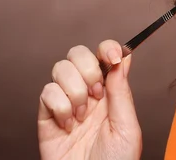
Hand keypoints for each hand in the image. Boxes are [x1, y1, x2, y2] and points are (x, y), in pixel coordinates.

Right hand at [38, 40, 141, 159]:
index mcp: (111, 92)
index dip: (108, 48)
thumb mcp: (127, 127)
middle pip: (78, 54)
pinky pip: (47, 92)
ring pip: (61, 69)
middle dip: (88, 68)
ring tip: (83, 115)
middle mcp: (89, 93)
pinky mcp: (47, 117)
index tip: (113, 56)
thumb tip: (123, 59)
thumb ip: (122, 92)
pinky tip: (68, 125)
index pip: (106, 55)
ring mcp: (67, 102)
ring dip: (75, 90)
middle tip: (97, 94)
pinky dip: (59, 106)